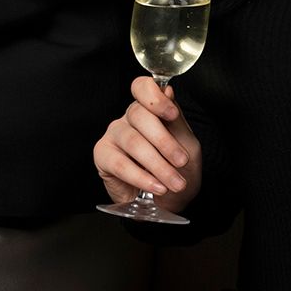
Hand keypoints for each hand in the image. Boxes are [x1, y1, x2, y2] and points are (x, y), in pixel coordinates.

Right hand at [93, 75, 202, 209]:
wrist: (170, 201)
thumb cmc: (178, 170)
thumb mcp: (187, 145)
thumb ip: (177, 121)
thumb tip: (167, 91)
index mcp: (150, 110)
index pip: (142, 88)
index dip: (154, 97)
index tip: (171, 114)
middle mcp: (129, 119)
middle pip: (139, 115)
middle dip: (164, 141)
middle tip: (181, 162)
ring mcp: (114, 135)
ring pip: (133, 142)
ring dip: (158, 165)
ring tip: (174, 183)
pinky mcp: (103, 156)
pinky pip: (119, 163)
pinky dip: (141, 177)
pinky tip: (156, 187)